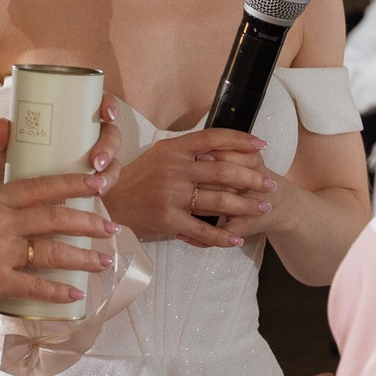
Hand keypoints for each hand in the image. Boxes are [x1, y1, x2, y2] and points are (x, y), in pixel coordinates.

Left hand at [0, 99, 120, 189]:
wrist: (1, 198)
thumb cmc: (6, 163)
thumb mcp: (2, 151)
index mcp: (69, 118)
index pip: (97, 103)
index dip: (109, 105)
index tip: (106, 114)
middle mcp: (84, 138)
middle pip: (110, 135)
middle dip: (109, 147)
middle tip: (96, 161)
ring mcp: (88, 162)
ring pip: (111, 162)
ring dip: (110, 173)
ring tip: (97, 186)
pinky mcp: (87, 185)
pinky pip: (104, 184)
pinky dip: (105, 189)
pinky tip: (99, 197)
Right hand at [0, 166, 114, 309]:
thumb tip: (15, 196)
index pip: (43, 186)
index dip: (74, 185)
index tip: (99, 184)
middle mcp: (1, 221)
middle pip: (56, 218)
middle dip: (90, 223)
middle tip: (114, 228)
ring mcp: (0, 251)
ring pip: (53, 252)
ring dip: (83, 258)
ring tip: (104, 262)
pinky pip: (35, 287)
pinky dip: (58, 292)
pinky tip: (75, 295)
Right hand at [104, 128, 275, 248]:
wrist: (105, 204)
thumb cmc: (132, 180)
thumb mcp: (156, 156)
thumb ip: (184, 152)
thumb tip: (215, 150)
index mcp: (172, 149)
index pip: (212, 138)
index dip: (240, 140)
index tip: (261, 145)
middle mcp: (174, 169)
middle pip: (223, 171)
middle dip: (252, 178)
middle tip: (270, 183)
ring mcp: (171, 195)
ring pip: (218, 200)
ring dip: (246, 205)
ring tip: (262, 207)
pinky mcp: (168, 220)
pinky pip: (202, 229)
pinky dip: (222, 235)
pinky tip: (237, 237)